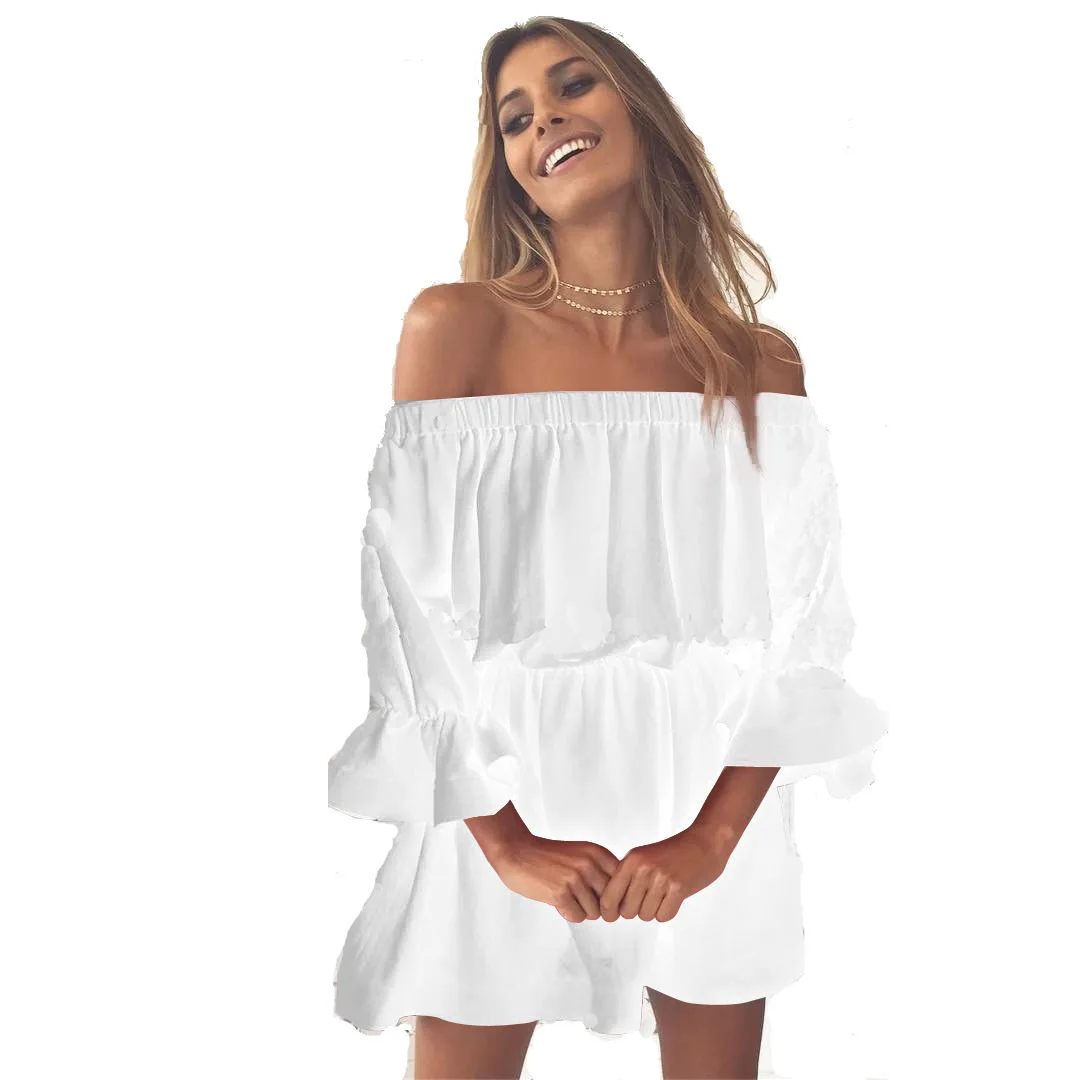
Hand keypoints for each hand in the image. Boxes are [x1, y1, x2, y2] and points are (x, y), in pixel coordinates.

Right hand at [489, 833, 621, 922]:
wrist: (517, 851)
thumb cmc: (549, 856)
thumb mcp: (581, 854)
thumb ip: (601, 872)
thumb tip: (620, 905)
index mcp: (597, 853)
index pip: (622, 885)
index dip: (613, 896)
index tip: (600, 897)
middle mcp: (589, 864)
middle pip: (611, 902)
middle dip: (598, 907)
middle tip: (581, 901)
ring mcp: (575, 879)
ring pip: (595, 913)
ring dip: (581, 910)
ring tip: (567, 898)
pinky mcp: (560, 893)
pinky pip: (577, 917)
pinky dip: (568, 913)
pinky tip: (558, 901)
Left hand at [599, 824, 736, 922]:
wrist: (704, 842)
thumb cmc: (672, 853)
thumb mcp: (643, 857)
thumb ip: (626, 878)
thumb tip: (611, 910)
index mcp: (631, 860)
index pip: (608, 897)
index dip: (608, 912)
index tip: (611, 917)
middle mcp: (644, 869)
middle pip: (627, 912)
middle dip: (636, 909)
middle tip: (649, 896)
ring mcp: (661, 879)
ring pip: (646, 916)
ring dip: (653, 910)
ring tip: (663, 893)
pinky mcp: (679, 888)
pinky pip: (664, 916)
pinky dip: (668, 911)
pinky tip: (673, 897)